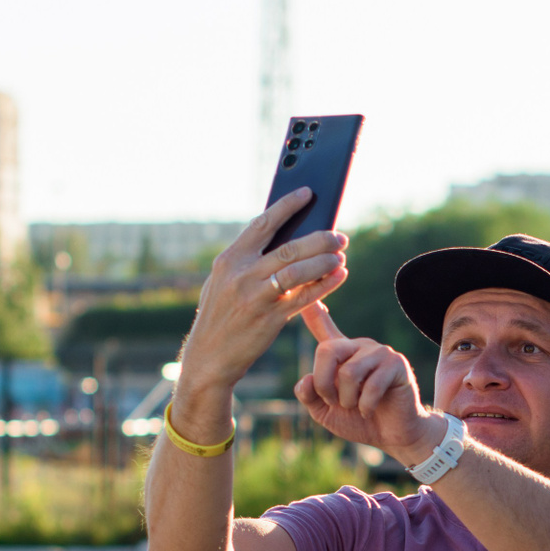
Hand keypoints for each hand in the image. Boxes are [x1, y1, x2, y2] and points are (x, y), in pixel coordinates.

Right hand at [171, 191, 346, 438]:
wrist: (209, 357)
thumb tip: (284, 239)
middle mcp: (242, 274)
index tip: (307, 193)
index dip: (287, 206)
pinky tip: (339, 276)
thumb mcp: (222, 282)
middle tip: (340, 235)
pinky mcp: (270, 319)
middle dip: (319, 238)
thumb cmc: (220, 315)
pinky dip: (325, 285)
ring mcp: (256, 297)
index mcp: (230, 260)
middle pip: (288, 247)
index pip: (263, 224)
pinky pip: (304, 298)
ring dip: (324, 261)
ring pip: (298, 271)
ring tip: (340, 255)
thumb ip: (247, 261)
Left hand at [294, 302, 441, 464]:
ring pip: (348, 372)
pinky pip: (371, 385)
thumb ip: (309, 396)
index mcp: (340, 354)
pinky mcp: (397, 364)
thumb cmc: (359, 420)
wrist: (393, 436)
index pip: (323, 328)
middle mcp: (358, 347)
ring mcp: (379, 352)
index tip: (307, 296)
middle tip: (333, 402)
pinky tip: (370, 410)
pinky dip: (365, 406)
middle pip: (327, 350)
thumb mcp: (324, 412)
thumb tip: (306, 379)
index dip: (313, 312)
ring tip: (356, 407)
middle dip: (324, 384)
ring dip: (348, 400)